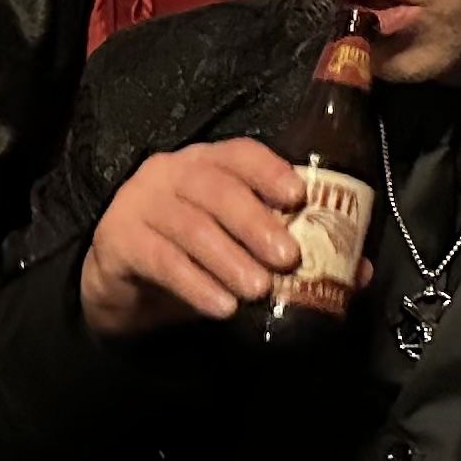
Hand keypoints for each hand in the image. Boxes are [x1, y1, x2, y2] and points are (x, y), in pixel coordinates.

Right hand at [80, 138, 310, 338]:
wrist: (125, 288)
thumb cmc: (191, 258)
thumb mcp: (232, 243)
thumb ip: (275, 244)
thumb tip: (343, 267)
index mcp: (205, 163)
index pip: (240, 154)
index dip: (270, 171)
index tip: (298, 196)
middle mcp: (170, 172)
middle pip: (218, 190)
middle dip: (256, 223)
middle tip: (287, 258)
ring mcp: (139, 202)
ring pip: (192, 227)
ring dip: (230, 260)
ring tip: (258, 290)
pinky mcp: (117, 239)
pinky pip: (161, 260)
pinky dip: (196, 284)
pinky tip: (221, 306)